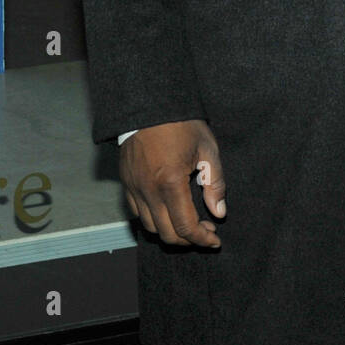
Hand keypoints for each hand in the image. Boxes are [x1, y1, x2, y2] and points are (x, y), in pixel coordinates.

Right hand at [119, 119, 224, 247]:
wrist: (149, 104)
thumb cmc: (181, 123)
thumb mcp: (207, 149)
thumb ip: (214, 183)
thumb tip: (219, 212)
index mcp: (171, 182)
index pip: (186, 227)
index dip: (203, 239)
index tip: (215, 239)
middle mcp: (149, 190)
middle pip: (167, 234)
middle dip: (189, 240)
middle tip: (206, 230)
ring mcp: (134, 188)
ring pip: (150, 227)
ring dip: (171, 231)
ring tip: (188, 222)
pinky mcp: (126, 183)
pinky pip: (137, 213)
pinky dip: (154, 220)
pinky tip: (168, 210)